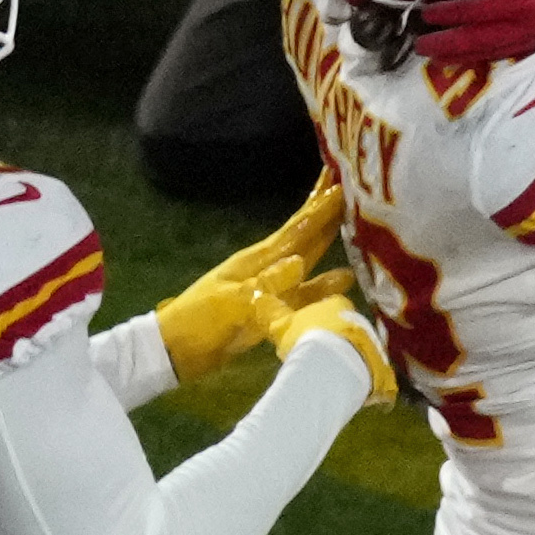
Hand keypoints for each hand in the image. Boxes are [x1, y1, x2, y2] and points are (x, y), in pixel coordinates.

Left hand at [151, 180, 346, 385]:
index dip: (319, 209)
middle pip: (306, 235)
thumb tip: (301, 263)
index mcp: (257, 260)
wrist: (177, 350)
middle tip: (350, 185)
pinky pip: (307, 293)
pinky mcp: (274, 310)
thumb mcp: (229, 302)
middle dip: (326, 211)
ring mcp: (273, 288)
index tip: (341, 184)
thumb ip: (266, 284)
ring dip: (330, 241)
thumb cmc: (199, 321)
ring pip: (310, 258)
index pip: (296, 229)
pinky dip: (325, 284)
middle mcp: (270, 267)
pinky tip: (347, 277)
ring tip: (357, 224)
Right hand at [263, 283, 393, 406]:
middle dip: (336, 337)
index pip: (330, 305)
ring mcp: (373, 342)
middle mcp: (360, 319)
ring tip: (332, 374)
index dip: (319, 318)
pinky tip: (348, 386)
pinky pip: (372, 370)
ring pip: (360, 346)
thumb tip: (255, 296)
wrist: (333, 369)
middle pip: (347, 326)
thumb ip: (271, 311)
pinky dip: (362, 376)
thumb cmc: (306, 340)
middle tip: (319, 354)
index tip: (308, 331)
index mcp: (338, 304)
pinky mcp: (381, 366)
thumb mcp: (282, 325)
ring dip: (350, 356)